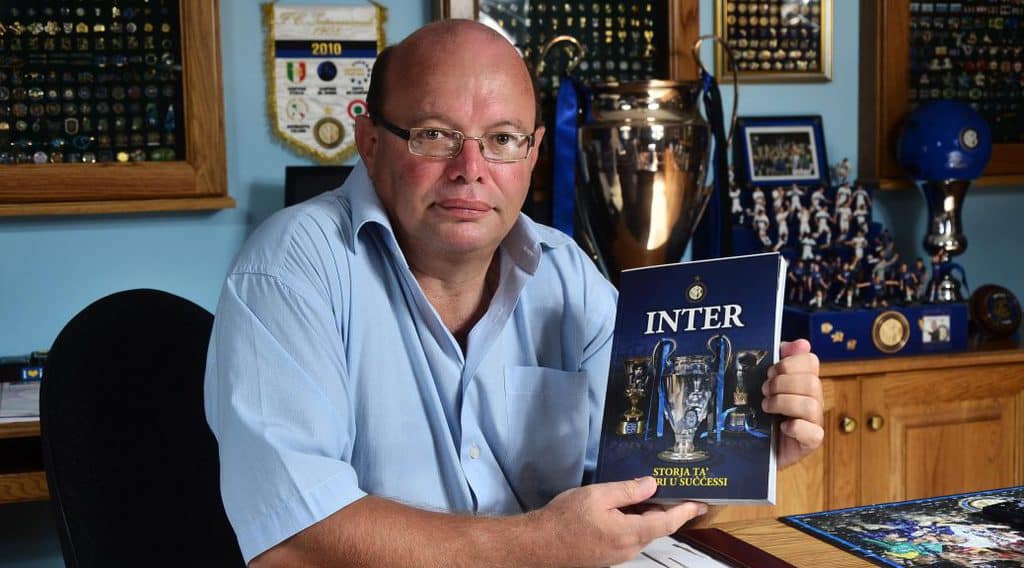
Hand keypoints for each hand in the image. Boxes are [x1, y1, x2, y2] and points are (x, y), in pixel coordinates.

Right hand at [528, 477, 706, 566]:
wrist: (539, 545)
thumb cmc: (565, 520)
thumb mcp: (598, 495)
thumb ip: (627, 490)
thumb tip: (651, 485)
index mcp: (630, 533)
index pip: (668, 522)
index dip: (686, 511)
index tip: (702, 504)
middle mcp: (628, 548)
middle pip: (655, 526)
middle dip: (664, 509)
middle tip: (669, 489)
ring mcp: (618, 554)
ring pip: (641, 531)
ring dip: (645, 514)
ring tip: (639, 494)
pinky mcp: (607, 555)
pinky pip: (628, 536)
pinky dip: (631, 521)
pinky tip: (620, 508)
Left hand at [762, 339, 823, 468]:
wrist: (753, 446)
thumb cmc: (760, 412)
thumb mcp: (765, 383)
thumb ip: (779, 361)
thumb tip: (801, 343)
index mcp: (804, 382)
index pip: (811, 361)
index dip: (790, 363)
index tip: (771, 371)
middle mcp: (813, 400)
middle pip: (812, 382)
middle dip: (782, 384)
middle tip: (764, 390)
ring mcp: (814, 422)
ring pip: (811, 405)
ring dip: (784, 403)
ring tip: (767, 408)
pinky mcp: (810, 443)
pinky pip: (813, 433)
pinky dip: (795, 427)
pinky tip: (781, 427)